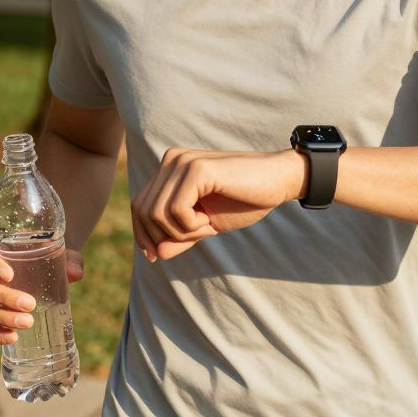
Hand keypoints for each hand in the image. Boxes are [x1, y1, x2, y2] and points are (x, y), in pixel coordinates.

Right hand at [0, 240, 84, 343]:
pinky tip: (13, 338)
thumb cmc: (44, 256)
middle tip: (29, 304)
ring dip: (2, 318)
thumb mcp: (57, 253)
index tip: (9, 275)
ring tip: (27, 323)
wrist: (40, 270)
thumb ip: (69, 259)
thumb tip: (76, 272)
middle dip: (4, 297)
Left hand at [132, 147, 305, 261]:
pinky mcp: (197, 169)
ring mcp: (182, 162)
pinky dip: (191, 226)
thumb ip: (179, 237)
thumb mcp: (205, 226)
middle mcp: (171, 160)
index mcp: (170, 169)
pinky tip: (210, 222)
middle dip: (165, 236)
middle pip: (143, 211)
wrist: (279, 181)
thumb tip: (155, 254)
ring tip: (207, 227)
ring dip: (181, 232)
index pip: (139, 205)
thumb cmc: (244, 201)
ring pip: (156, 213)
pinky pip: (176, 211)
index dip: (143, 234)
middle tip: (198, 235)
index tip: (155, 256)